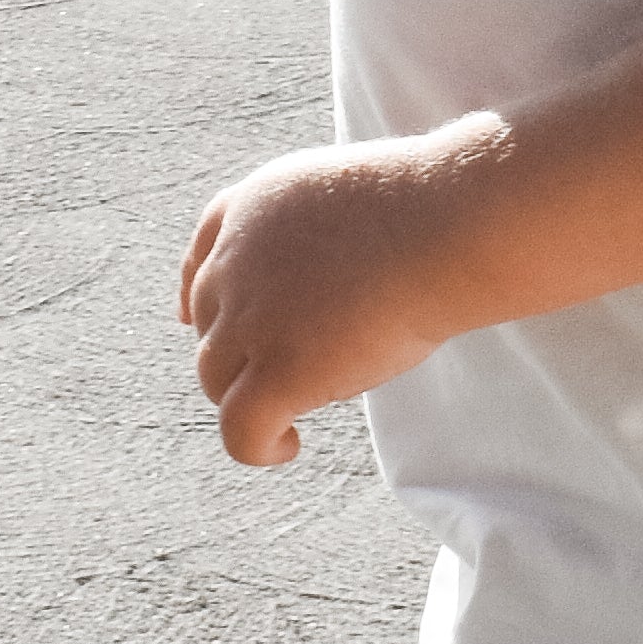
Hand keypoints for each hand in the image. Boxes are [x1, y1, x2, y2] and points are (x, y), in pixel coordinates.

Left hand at [178, 139, 467, 467]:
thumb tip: (327, 282)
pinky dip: (257, 446)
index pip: (204, 254)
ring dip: (247, 399)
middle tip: (290, 373)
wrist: (448, 228)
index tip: (195, 320)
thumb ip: (316, 232)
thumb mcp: (348, 196)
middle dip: (239, 353)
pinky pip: (240, 430)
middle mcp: (237, 259)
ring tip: (291, 418)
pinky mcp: (277, 370)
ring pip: (216, 378)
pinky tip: (289, 445)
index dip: (197, 294)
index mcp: (256, 205)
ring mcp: (250, 316)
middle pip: (211, 324)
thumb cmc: (431, 210)